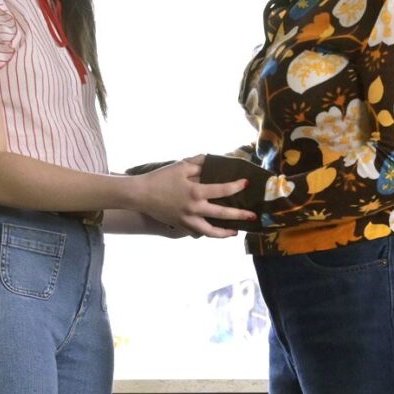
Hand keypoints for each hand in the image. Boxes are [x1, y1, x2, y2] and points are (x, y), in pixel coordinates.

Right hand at [129, 157, 252, 237]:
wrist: (140, 194)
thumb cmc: (160, 178)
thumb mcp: (181, 166)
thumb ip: (200, 163)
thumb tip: (215, 160)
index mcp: (196, 192)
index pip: (222, 190)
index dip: (236, 187)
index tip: (246, 184)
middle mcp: (194, 209)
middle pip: (222, 215)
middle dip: (240, 216)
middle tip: (253, 216)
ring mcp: (187, 220)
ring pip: (211, 232)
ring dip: (225, 233)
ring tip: (235, 232)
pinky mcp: (180, 226)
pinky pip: (197, 233)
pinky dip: (207, 233)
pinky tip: (214, 231)